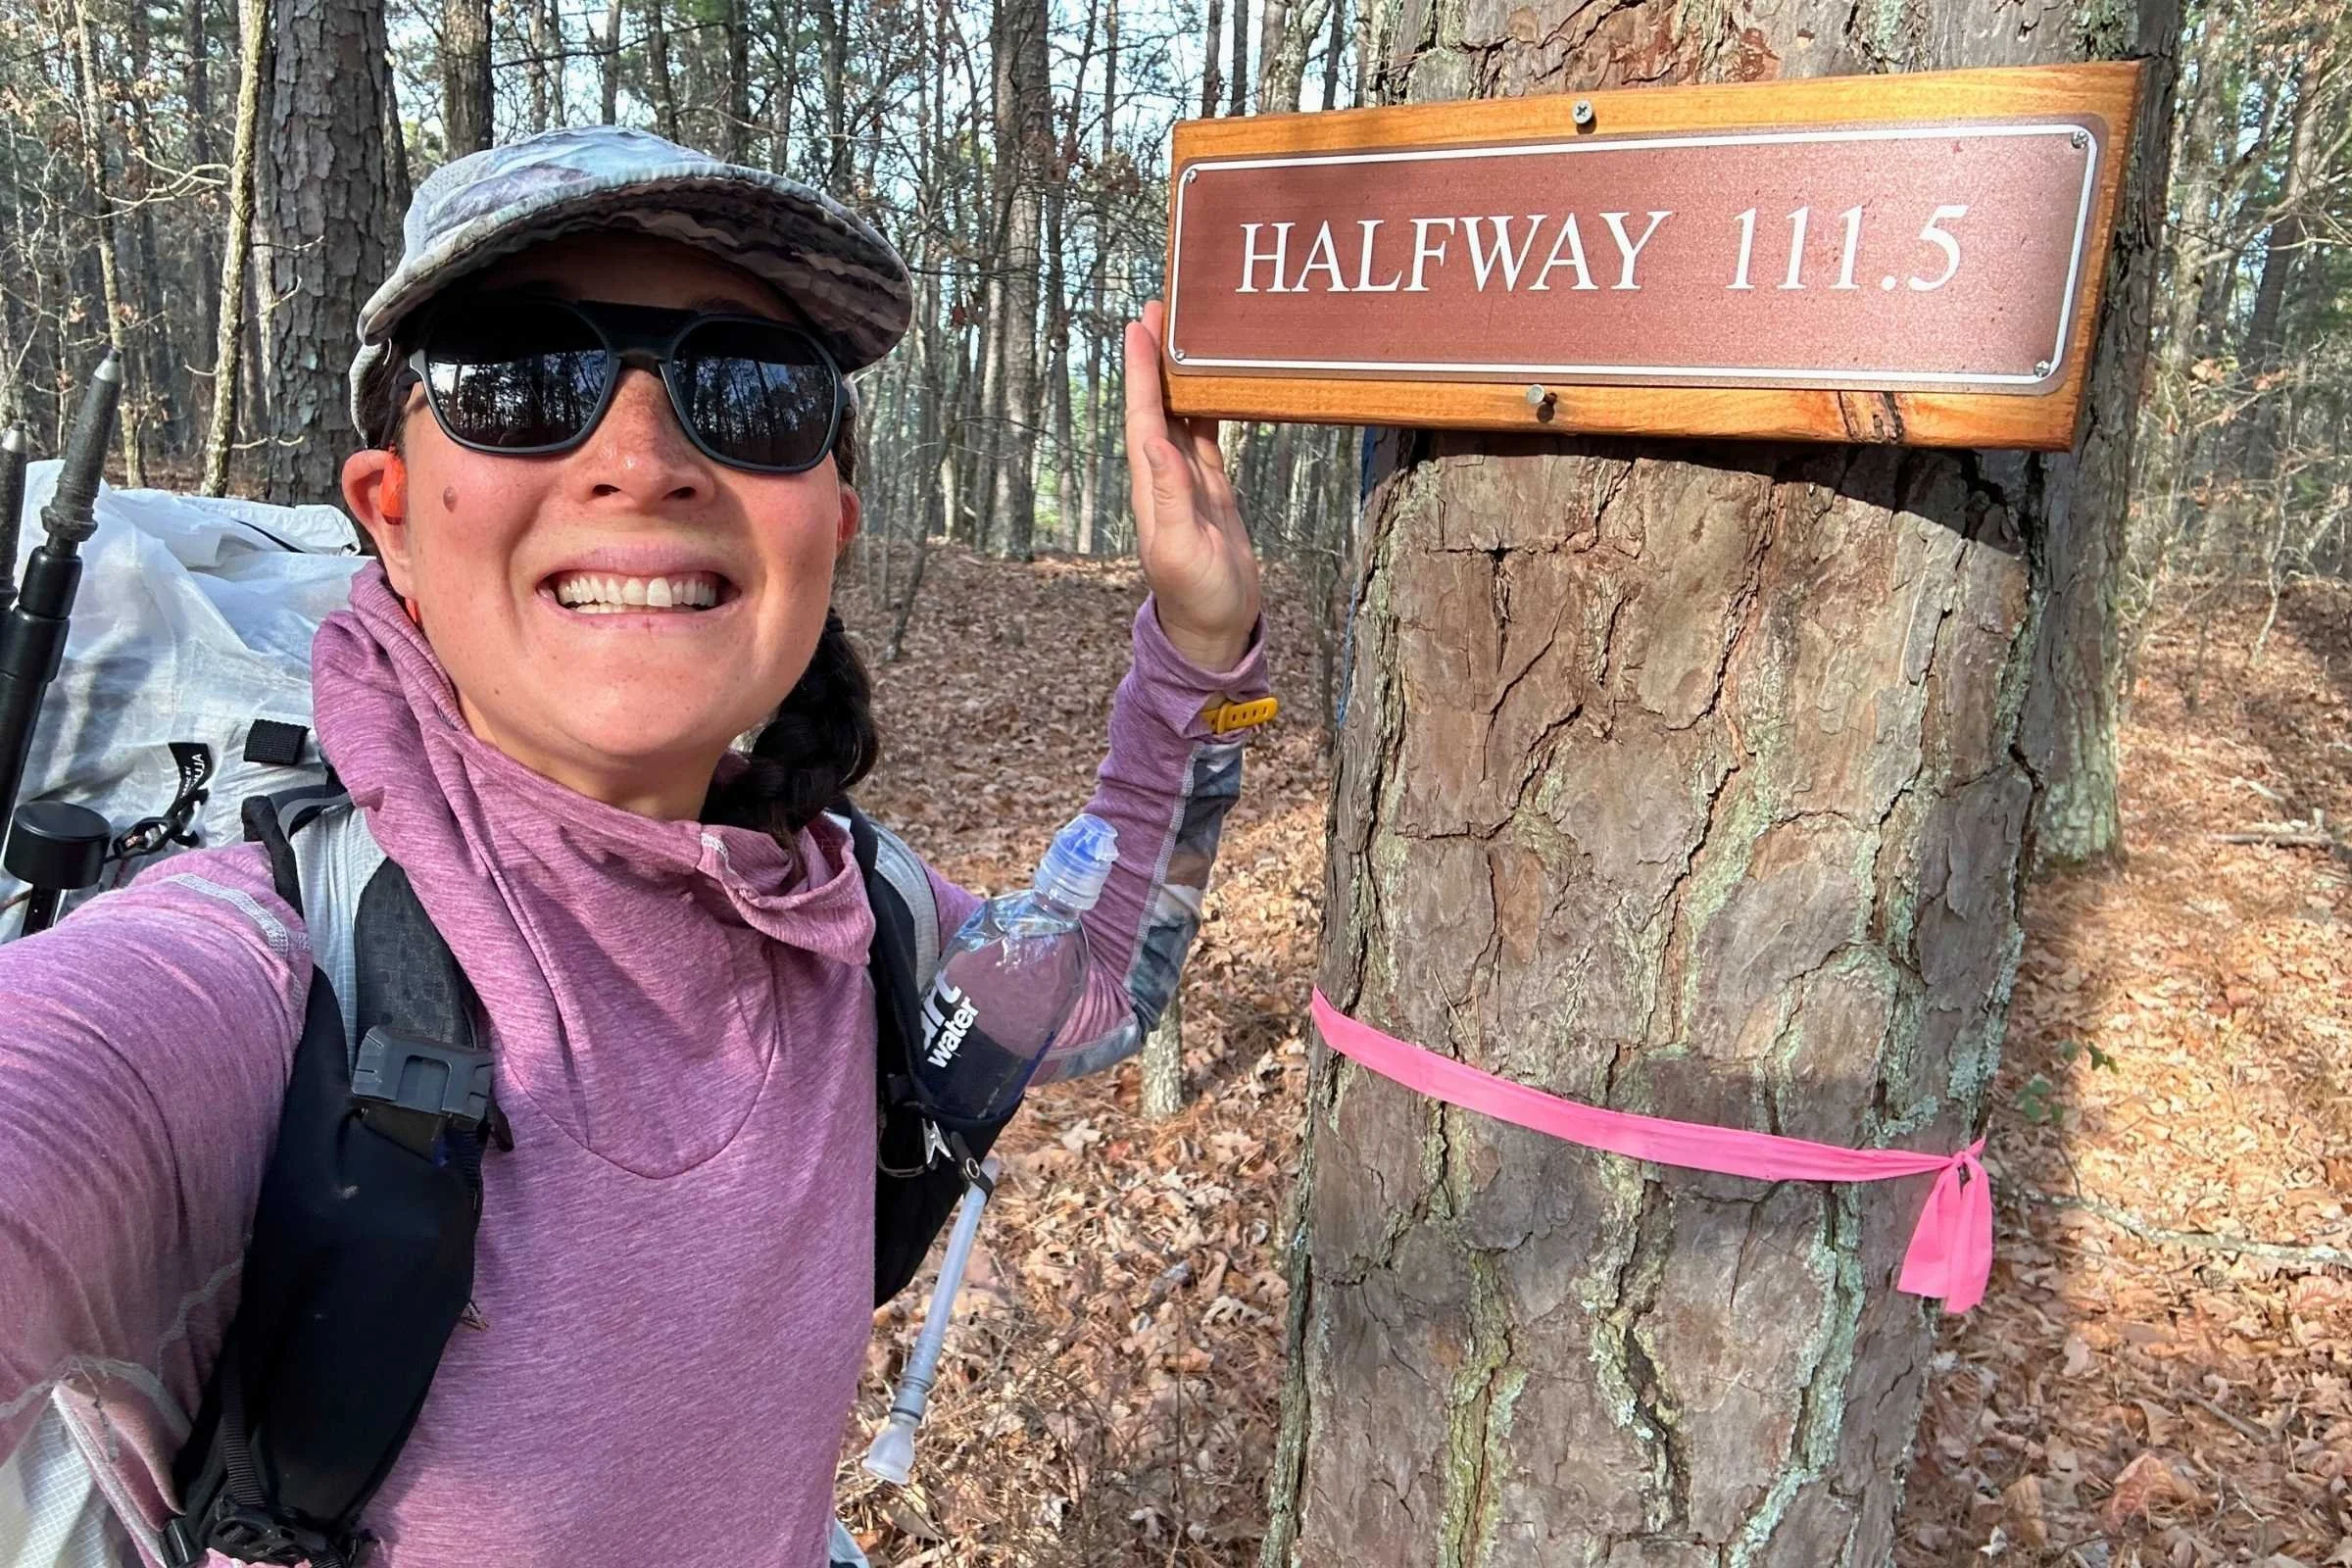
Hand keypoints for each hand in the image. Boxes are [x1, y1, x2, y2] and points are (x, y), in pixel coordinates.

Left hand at [1123, 299, 1261, 671]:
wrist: (1215, 627)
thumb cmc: (1197, 596)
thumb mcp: (1180, 549)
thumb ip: (1170, 497)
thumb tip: (1156, 442)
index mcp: (1151, 486)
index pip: (1141, 417)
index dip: (1138, 371)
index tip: (1138, 326)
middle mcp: (1163, 475)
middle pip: (1155, 403)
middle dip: (1154, 357)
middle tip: (1160, 306)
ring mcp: (1187, 481)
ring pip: (1179, 413)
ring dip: (1179, 374)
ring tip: (1184, 331)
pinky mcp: (1211, 490)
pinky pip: (1206, 435)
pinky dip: (1208, 405)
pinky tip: (1214, 383)